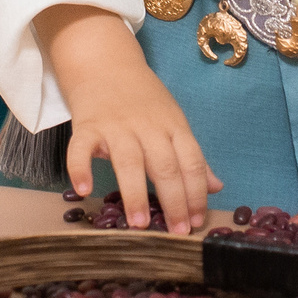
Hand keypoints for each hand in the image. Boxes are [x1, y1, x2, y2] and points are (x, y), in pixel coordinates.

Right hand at [33, 5, 222, 232]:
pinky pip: (80, 148)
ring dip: (135, 193)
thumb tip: (216, 187)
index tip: (196, 222)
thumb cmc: (144, 100)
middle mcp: (148, 127)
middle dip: (173, 201)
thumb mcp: (174, 123)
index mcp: (174, 127)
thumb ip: (193, 157)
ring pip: (129, 161)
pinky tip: (84, 191)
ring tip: (139, 224)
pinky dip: (80, 168)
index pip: (192, 162)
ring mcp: (116, 125)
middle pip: (165, 166)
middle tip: (175, 233)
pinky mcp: (86, 125)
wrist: (106, 65)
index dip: (196, 193)